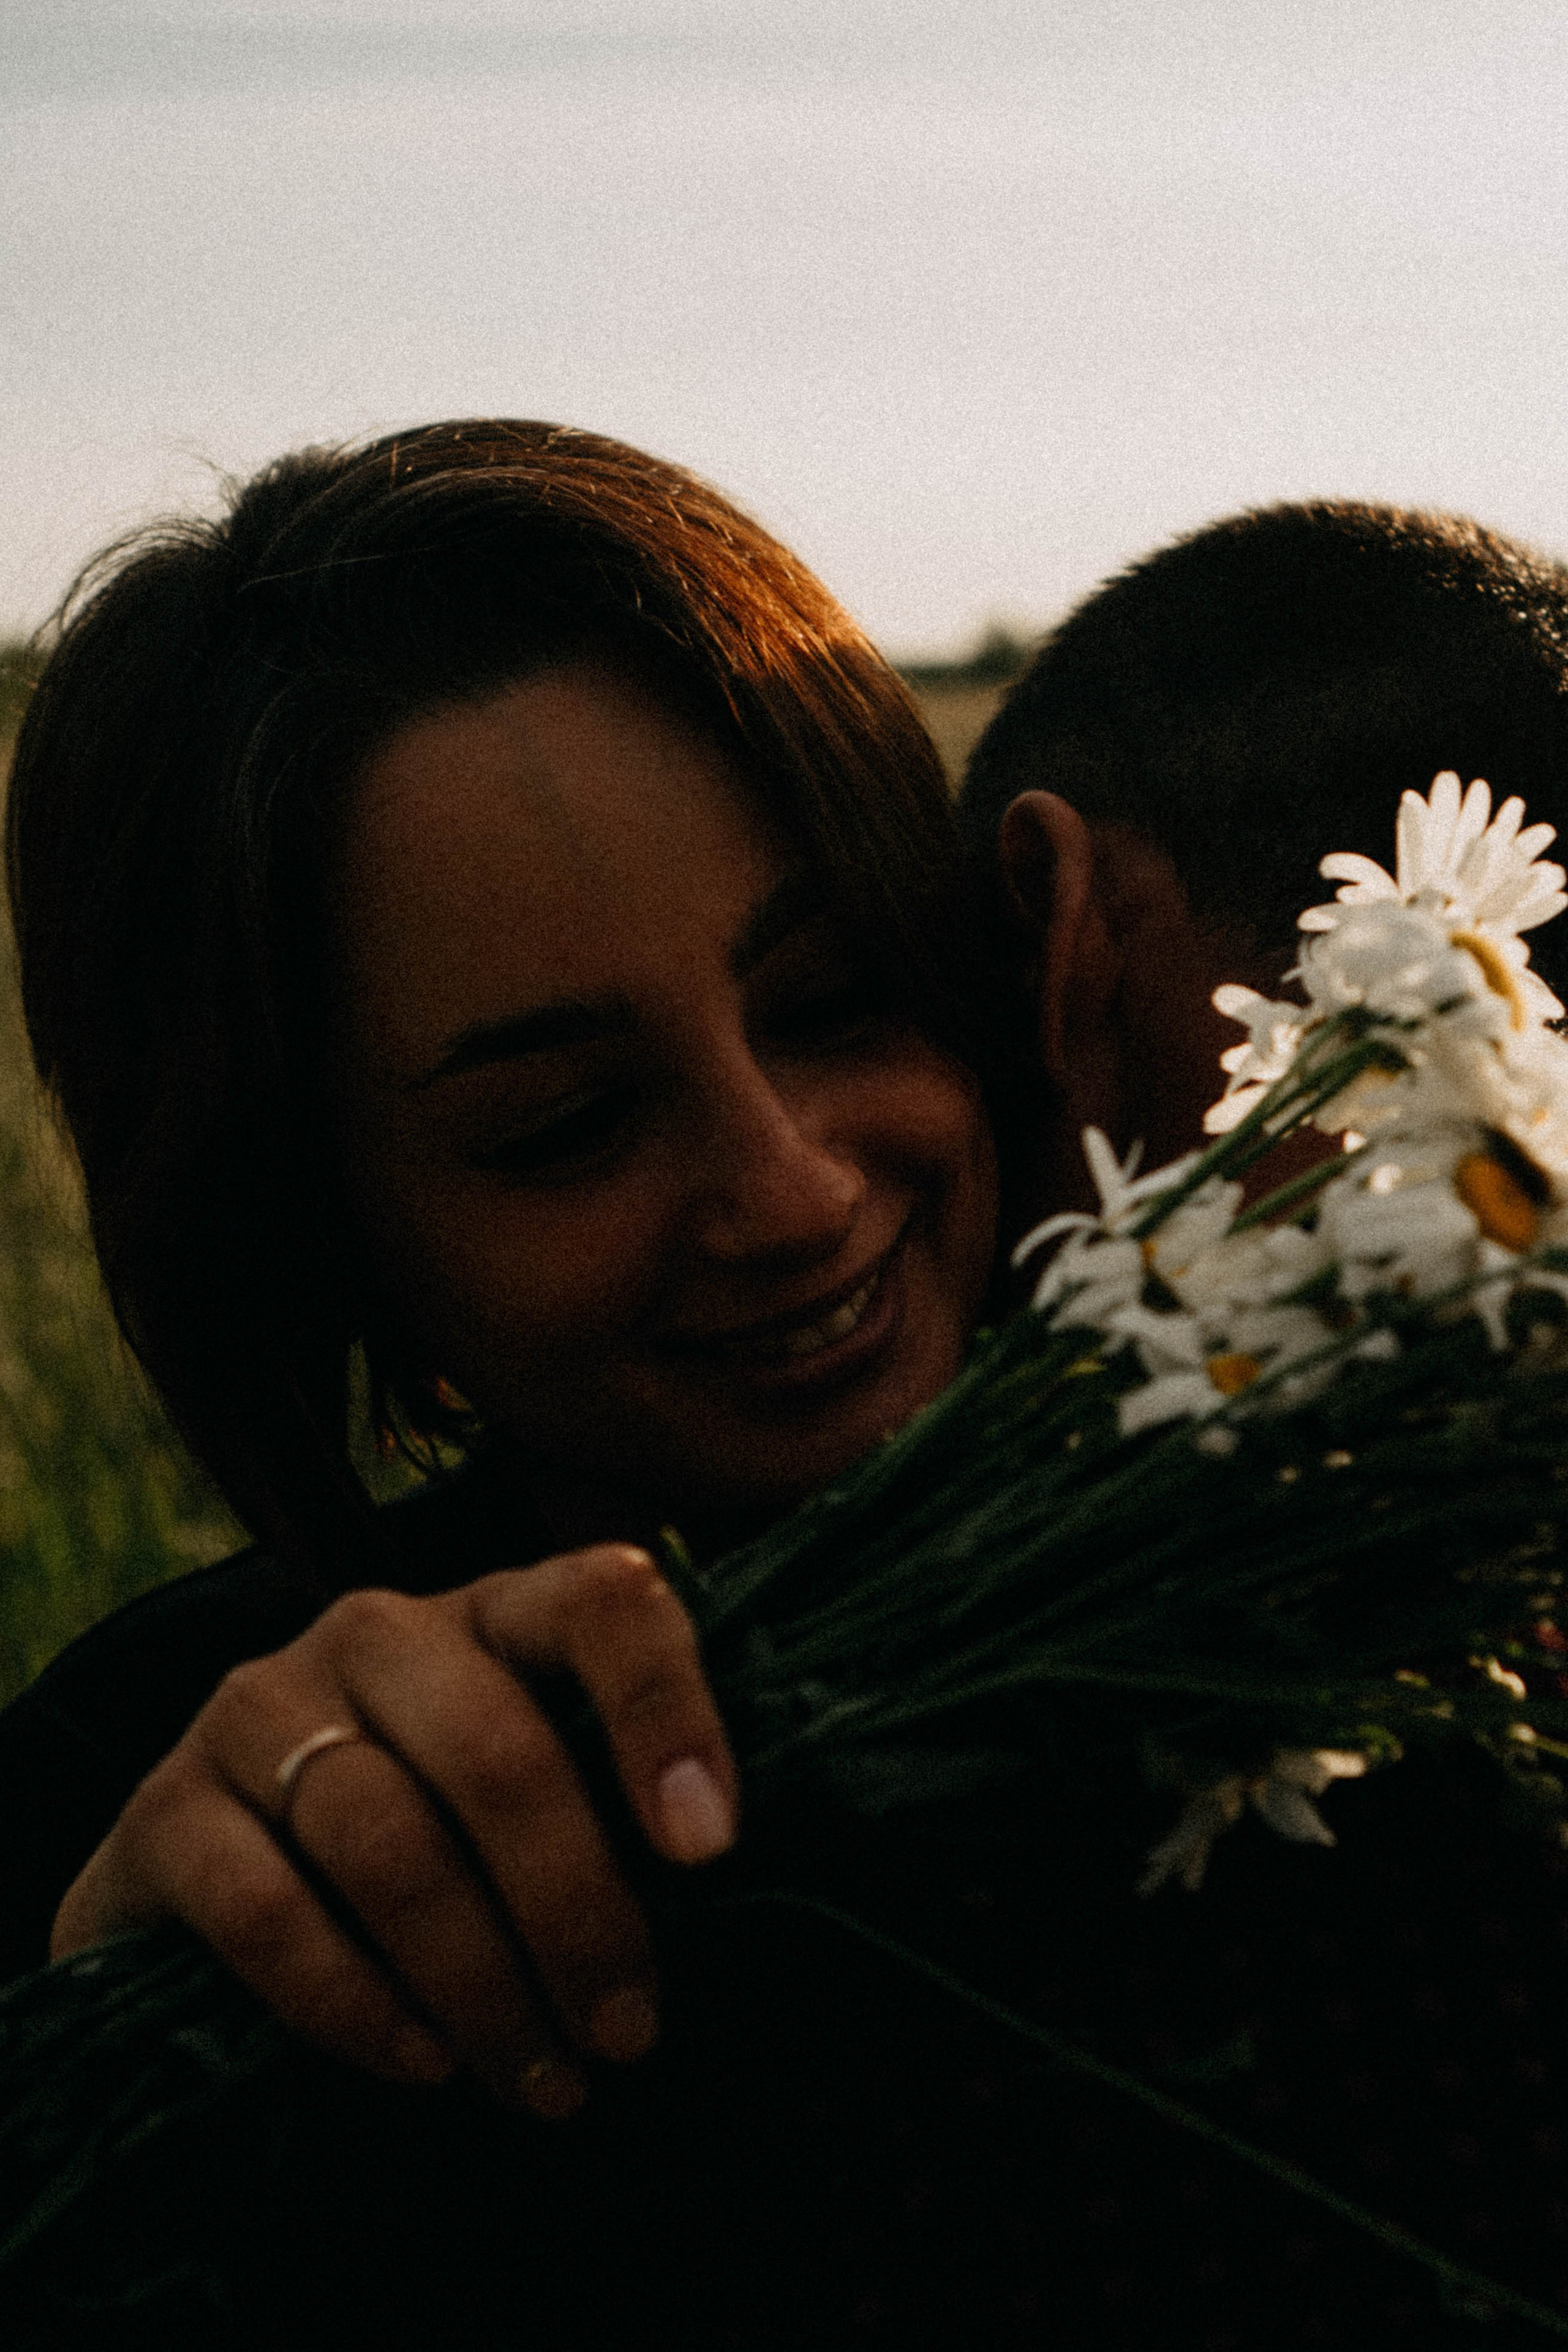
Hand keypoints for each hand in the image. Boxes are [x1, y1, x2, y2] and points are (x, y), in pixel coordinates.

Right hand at [50, 1546, 737, 2117]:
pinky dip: (355, 2003)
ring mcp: (259, 1707)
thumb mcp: (533, 1797)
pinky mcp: (165, 1808)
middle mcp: (378, 1632)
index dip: (664, 1712)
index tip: (711, 1850)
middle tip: (627, 2035)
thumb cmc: (436, 1840)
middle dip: (576, 1909)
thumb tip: (729, 1894)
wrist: (212, 1875)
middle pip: (498, 1750)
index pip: (600, 1602)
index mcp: (496, 1613)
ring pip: (390, 1838)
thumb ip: (618, 1807)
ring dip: (482, 1982)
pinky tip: (423, 2065)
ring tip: (542, 2083)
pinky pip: (268, 1909)